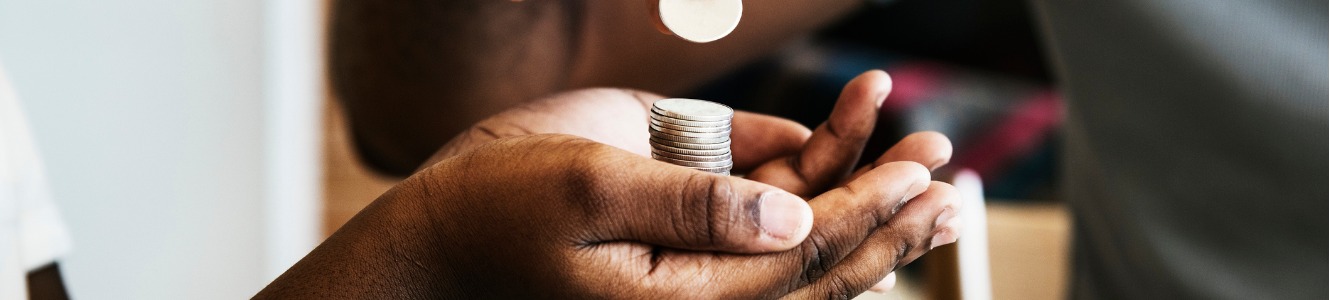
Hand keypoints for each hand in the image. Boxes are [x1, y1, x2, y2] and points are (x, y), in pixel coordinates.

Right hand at [426, 70, 962, 293]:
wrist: (438, 233)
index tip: (926, 174)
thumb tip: (795, 220)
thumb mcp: (592, 193)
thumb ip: (698, 208)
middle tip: (958, 185)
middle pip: (824, 264)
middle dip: (894, 219)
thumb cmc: (496, 211)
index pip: (805, 262)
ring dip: (863, 189)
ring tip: (922, 146)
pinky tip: (839, 119)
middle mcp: (704, 289)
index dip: (871, 215)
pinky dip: (805, 163)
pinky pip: (760, 206)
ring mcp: (695, 259)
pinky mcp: (681, 226)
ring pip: (802, 237)